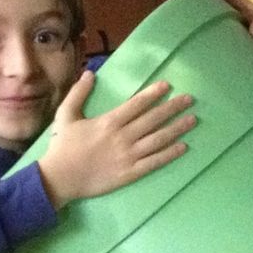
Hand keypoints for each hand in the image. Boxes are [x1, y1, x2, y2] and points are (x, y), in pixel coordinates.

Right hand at [38, 73, 196, 209]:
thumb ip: (78, 93)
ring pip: (158, 139)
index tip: (168, 86)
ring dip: (177, 129)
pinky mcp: (130, 173)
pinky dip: (170, 154)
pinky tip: (183, 147)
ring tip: (193, 120)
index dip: (154, 94)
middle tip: (190, 99)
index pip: (137, 104)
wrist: (59, 179)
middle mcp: (123, 137)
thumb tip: (90, 73)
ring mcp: (128, 156)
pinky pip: (154, 162)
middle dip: (173, 107)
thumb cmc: (62, 146)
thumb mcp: (66, 114)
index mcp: (109, 121)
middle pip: (153, 119)